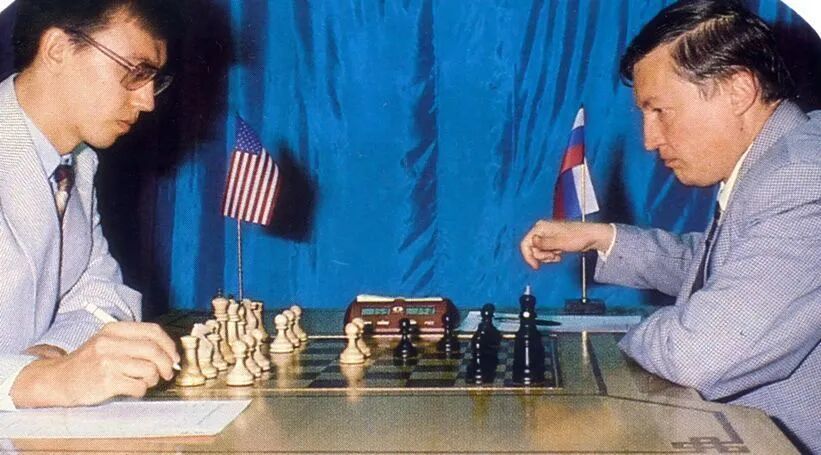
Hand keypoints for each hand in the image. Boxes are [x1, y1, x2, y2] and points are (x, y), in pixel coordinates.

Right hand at [10, 322, 179, 407]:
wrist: (59, 379)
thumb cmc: (89, 362)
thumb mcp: (107, 342)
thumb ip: (134, 342)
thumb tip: (169, 353)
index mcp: (113, 329)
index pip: (152, 331)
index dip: (169, 344)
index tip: (174, 356)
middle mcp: (110, 343)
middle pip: (153, 350)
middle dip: (167, 364)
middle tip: (168, 373)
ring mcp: (107, 362)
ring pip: (149, 369)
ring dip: (153, 379)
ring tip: (145, 381)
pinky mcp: (106, 381)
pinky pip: (138, 386)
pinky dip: (141, 390)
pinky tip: (133, 389)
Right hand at [520, 220, 614, 269]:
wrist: (591, 237)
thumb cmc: (579, 236)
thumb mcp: (559, 243)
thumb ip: (544, 243)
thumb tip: (532, 242)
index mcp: (541, 227)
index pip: (525, 243)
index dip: (528, 256)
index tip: (535, 265)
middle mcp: (542, 229)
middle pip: (532, 248)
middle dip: (541, 256)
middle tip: (553, 257)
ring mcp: (547, 235)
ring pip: (539, 251)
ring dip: (547, 256)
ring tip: (557, 255)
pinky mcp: (552, 240)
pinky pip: (545, 251)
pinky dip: (551, 255)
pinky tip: (559, 254)